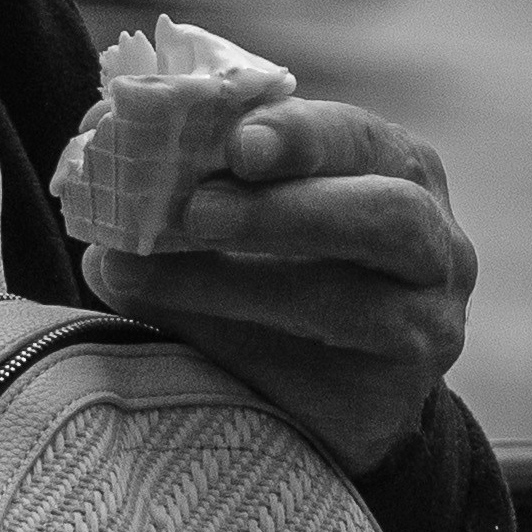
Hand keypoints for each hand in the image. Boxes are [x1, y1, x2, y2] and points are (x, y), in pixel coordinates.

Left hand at [100, 90, 471, 473]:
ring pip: (359, 301)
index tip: (234, 142)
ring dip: (249, 285)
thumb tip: (97, 157)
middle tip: (195, 211)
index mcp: (394, 169)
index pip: (357, 138)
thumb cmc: (272, 283)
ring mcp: (428, 320)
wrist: (323, 398)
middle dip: (286, 208)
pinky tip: (196, 336)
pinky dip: (254, 348)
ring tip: (157, 273)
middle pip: (388, 213)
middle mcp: (433, 240)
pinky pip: (331, 374)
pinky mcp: (400, 392)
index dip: (299, 133)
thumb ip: (187, 189)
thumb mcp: (236, 224)